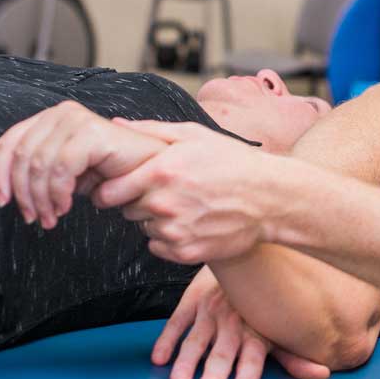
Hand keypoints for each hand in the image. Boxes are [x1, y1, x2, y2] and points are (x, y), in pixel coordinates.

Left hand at [0, 100, 166, 228]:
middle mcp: (62, 113)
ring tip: (51, 217)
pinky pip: (60, 167)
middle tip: (33, 218)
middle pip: (20, 154)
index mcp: (52, 118)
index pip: (8, 142)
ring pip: (37, 163)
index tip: (3, 202)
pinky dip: (58, 191)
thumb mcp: (62, 173)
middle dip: (22, 193)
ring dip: (41, 198)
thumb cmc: (115, 172)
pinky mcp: (93, 133)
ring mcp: (78, 120)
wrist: (153, 173)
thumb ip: (26, 169)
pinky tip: (67, 206)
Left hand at [94, 119, 278, 263]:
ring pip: (145, 228)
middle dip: (139, 201)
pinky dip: (169, 238)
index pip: (109, 192)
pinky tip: (191, 222)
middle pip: (126, 210)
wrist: (271, 198)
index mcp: (161, 172)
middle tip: (167, 191)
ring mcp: (175, 231)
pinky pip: (158, 247)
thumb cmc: (234, 161)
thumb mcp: (194, 135)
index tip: (122, 186)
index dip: (112, 188)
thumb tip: (116, 125)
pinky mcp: (186, 252)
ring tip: (185, 205)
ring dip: (156, 219)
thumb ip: (151, 130)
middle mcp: (164, 204)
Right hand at [155, 266, 330, 378]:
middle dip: (215, 374)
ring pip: (197, 339)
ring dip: (188, 360)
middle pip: (223, 353)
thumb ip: (296, 358)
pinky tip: (159, 357)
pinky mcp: (192, 301)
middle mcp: (233, 323)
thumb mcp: (280, 332)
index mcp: (256, 331)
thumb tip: (323, 374)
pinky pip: (176, 321)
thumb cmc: (265, 305)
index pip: (252, 358)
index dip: (247, 377)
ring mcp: (210, 311)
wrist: (248, 259)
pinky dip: (167, 339)